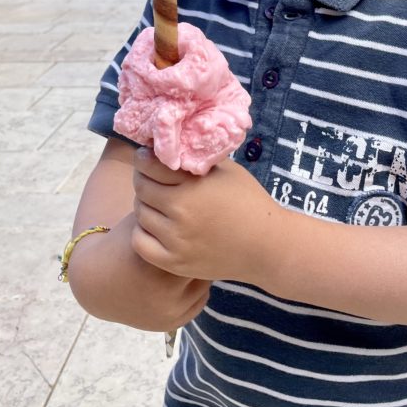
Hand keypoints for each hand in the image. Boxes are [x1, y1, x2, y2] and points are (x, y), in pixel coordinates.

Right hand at [68, 211, 210, 331]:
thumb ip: (164, 202)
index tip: (206, 214)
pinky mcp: (170, 323)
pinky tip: (191, 272)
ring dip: (204, 268)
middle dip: (205, 247)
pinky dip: (197, 288)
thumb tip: (192, 174)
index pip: (198, 237)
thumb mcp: (140, 219)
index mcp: (157, 259)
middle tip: (210, 231)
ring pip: (205, 282)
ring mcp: (168, 310)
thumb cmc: (122, 241)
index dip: (202, 225)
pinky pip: (200, 301)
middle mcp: (164, 289)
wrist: (98, 282)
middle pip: (204, 262)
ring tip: (201, 250)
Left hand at [131, 148, 277, 281]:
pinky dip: (142, 231)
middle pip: (141, 188)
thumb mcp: (225, 170)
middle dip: (143, 178)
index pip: (149, 165)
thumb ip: (196, 157)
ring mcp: (176, 240)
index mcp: (193, 185)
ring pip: (140, 213)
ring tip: (157, 200)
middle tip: (151, 177)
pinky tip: (155, 224)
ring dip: (144, 203)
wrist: (266, 245)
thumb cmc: (248, 200)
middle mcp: (180, 212)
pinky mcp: (174, 262)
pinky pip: (140, 243)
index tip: (147, 156)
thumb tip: (171, 144)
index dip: (145, 158)